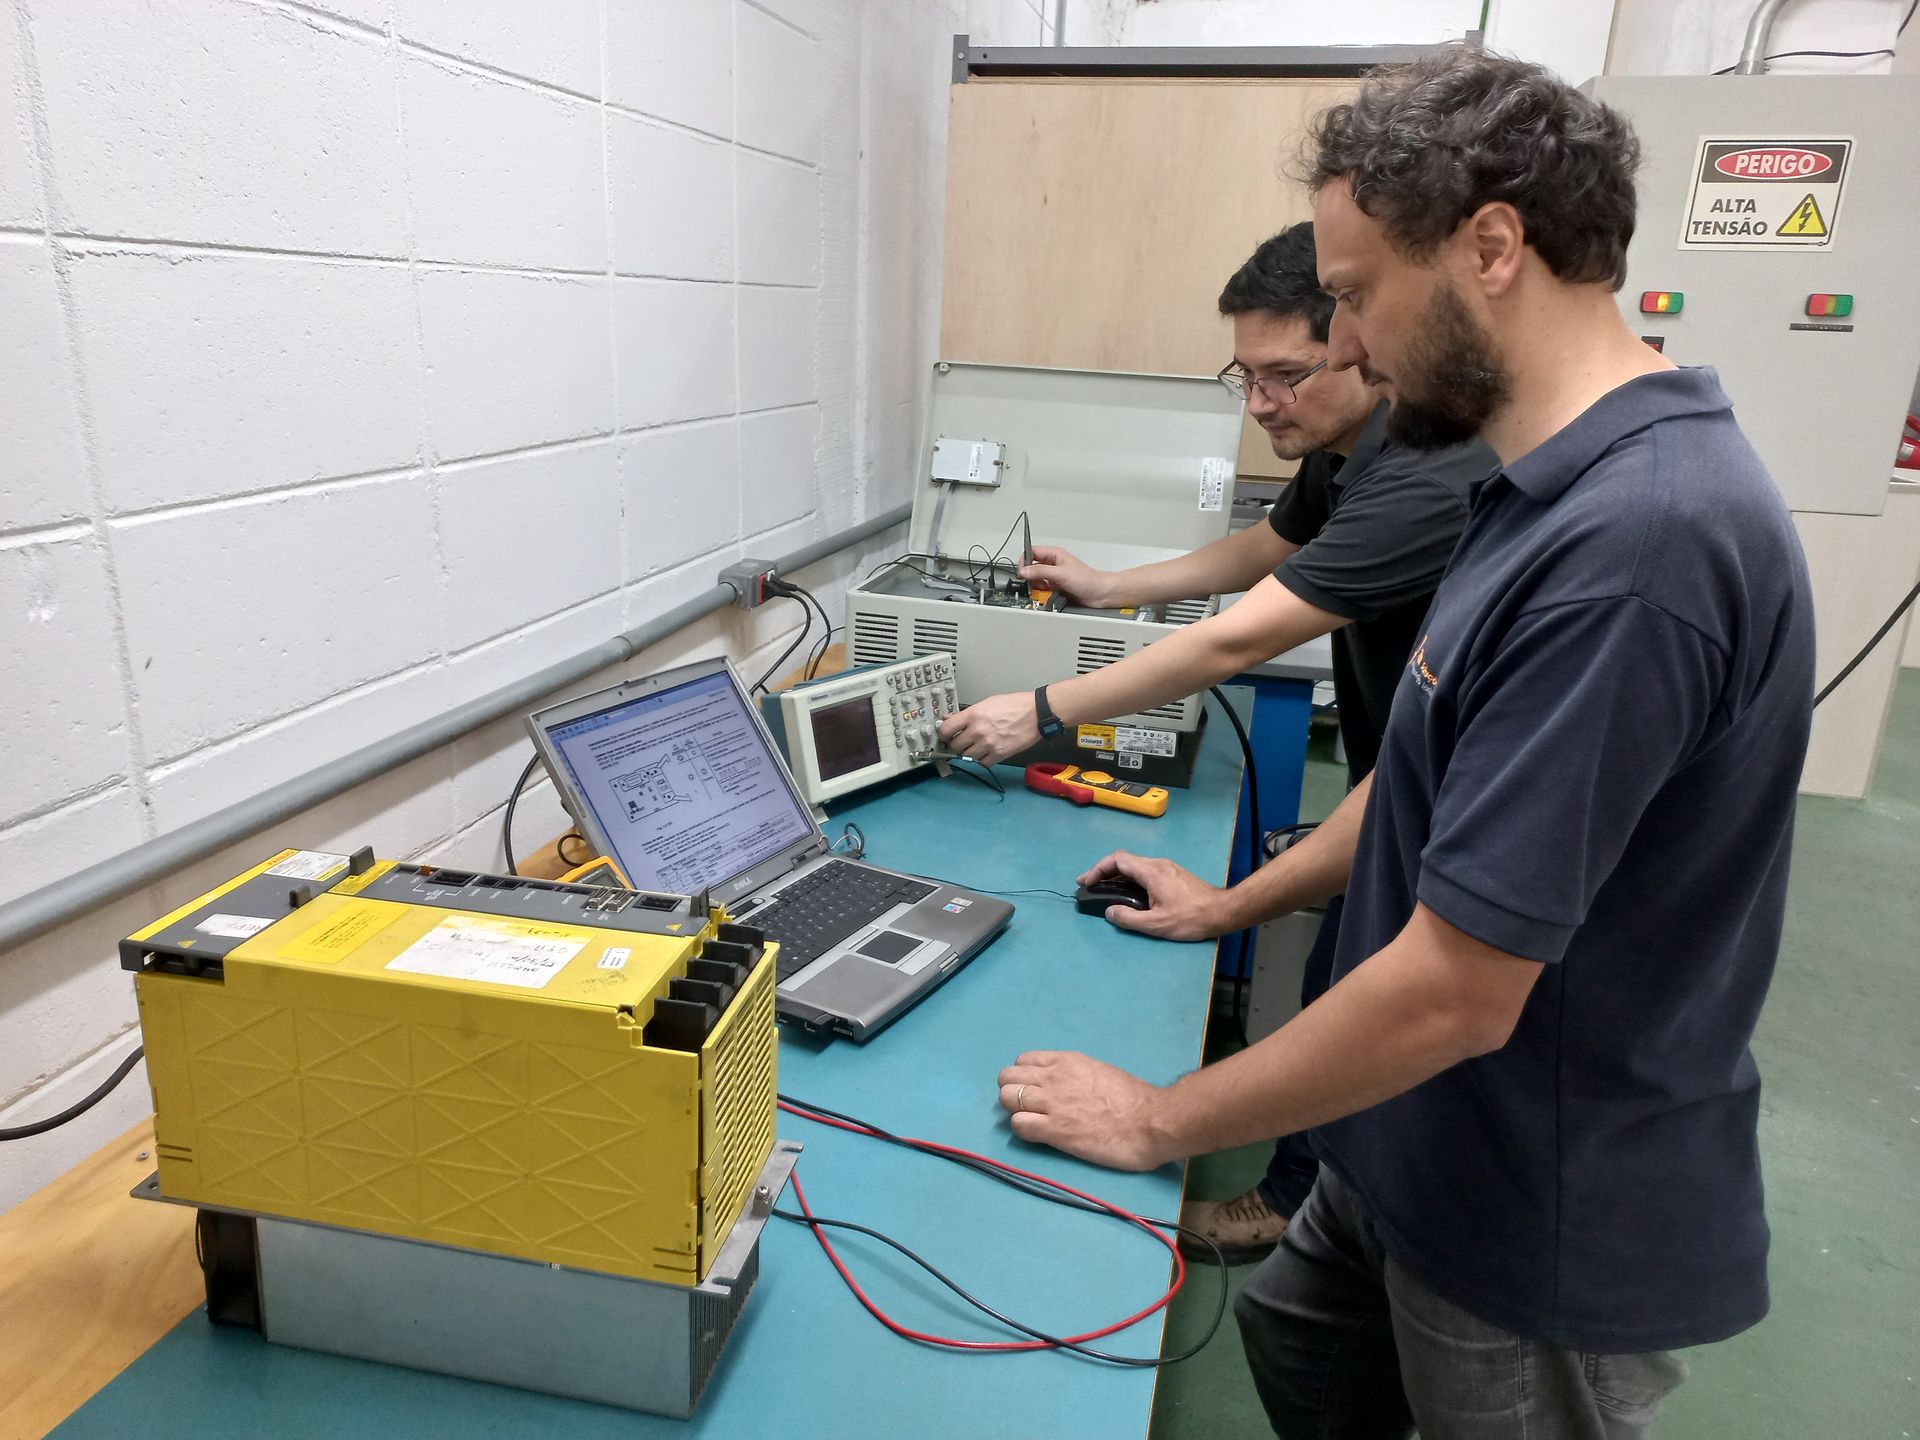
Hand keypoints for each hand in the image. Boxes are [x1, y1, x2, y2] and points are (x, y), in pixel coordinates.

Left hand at [938, 691, 1038, 764]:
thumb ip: (967, 713)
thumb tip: (950, 718)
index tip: (945, 735)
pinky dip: (982, 760)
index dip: (943, 733)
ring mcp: (988, 744)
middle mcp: (978, 730)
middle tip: (961, 741)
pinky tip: (985, 753)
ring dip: (969, 753)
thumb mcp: (987, 702)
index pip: (946, 730)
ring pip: (967, 756)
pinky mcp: (999, 754)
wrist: (1036, 713)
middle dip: (956, 744)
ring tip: (975, 746)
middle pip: (955, 746)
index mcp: (973, 714)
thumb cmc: (1015, 705)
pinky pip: (982, 764)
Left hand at [997, 1051, 1174, 1170]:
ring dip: (1015, 1111)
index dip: (1024, 1078)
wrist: (1150, 1121)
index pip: (1022, 1061)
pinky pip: (1017, 1125)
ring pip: (1006, 1099)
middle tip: (1029, 1108)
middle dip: (1012, 1092)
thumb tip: (1064, 1085)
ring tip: (1033, 1122)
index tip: (1035, 1091)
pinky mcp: (1053, 1130)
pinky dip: (1023, 1130)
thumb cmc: (1133, 1099)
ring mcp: (1051, 1103)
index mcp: (1066, 1061)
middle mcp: (1053, 1077)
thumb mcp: (1098, 1072)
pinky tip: (1039, 1135)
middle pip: (1007, 1078)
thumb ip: (1075, 1075)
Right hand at [1020, 545, 1117, 608]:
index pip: (1032, 552)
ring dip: (1036, 585)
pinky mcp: (1057, 586)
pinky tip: (1046, 595)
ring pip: (1037, 578)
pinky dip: (1042, 592)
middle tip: (1029, 583)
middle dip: (1029, 575)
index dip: (1025, 560)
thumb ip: (1041, 571)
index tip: (1022, 572)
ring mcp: (1055, 576)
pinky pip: (1043, 588)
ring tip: (1040, 589)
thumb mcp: (1061, 573)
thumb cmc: (1088, 580)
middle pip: (1032, 566)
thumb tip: (1024, 571)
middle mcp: (1054, 564)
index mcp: (1055, 554)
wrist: (1100, 594)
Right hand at [1077, 851, 1228, 940]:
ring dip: (1116, 876)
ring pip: (1134, 866)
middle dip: (1103, 872)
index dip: (1097, 869)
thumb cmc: (1190, 918)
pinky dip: (1129, 879)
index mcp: (1151, 871)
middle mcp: (1157, 864)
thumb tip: (1109, 911)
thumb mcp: (1156, 924)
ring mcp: (1167, 867)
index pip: (1117, 860)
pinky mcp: (1172, 875)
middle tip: (1089, 886)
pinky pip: (1144, 871)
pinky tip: (1127, 893)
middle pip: (1124, 861)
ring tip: (1104, 890)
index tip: (1085, 882)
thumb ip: (1129, 918)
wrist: (1222, 912)